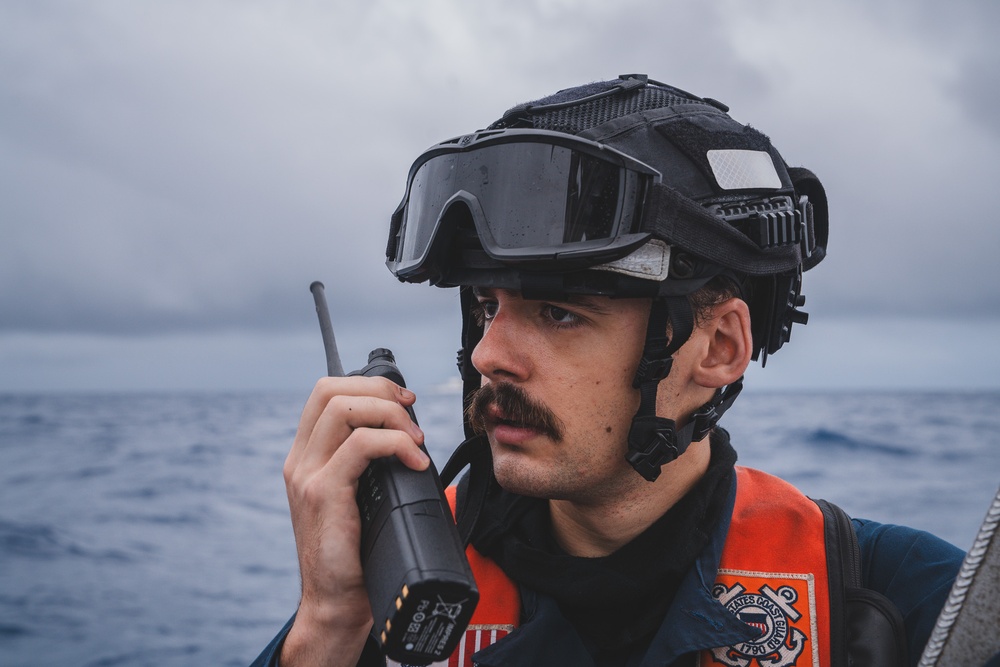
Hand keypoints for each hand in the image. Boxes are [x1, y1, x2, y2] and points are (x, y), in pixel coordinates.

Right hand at [279, 376, 428, 666]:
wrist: (338, 603)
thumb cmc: (358, 552)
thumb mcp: (362, 497)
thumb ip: (371, 465)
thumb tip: (413, 435)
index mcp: (307, 455)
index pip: (326, 392)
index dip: (368, 384)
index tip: (404, 401)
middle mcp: (300, 460)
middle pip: (330, 389)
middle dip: (380, 390)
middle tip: (413, 415)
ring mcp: (307, 475)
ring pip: (343, 408)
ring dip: (391, 414)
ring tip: (416, 440)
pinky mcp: (321, 493)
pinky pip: (359, 445)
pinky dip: (395, 443)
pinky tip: (416, 461)